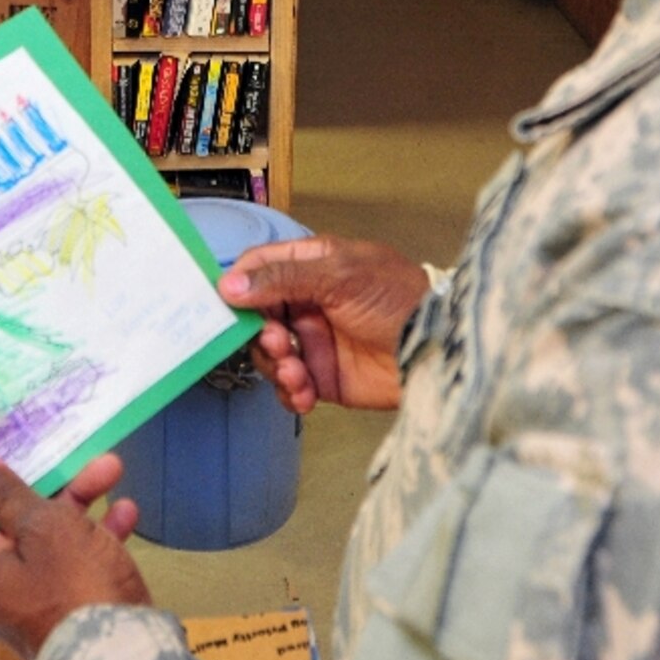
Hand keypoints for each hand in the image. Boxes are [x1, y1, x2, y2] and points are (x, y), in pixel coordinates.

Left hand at [0, 451, 148, 659]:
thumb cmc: (74, 586)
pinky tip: (126, 512)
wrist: (120, 654)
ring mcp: (34, 594)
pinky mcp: (68, 602)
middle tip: (74, 450)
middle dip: (52, 482)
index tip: (3, 441)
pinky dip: (98, 535)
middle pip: (16, 517)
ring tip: (112, 470)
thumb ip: (6, 494)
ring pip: (52, 534)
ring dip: (82, 500)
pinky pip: (78, 559)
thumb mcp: (42, 527)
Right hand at [218, 235, 428, 413]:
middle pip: (257, 315)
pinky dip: (289, 391)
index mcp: (313, 266)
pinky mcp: (324, 376)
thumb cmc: (397, 298)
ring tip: (296, 371)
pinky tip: (303, 393)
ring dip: (274, 364)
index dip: (238, 283)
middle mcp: (309, 301)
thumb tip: (229, 284)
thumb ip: (282, 278)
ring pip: (269, 353)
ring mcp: (315, 340)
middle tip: (274, 340)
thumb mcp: (339, 276)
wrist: (434, 348)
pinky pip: (290, 385)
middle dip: (258, 332)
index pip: (261, 267)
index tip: (225, 302)